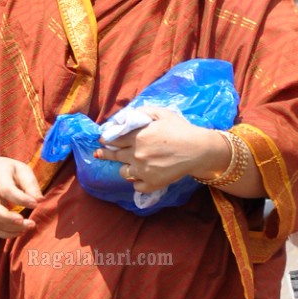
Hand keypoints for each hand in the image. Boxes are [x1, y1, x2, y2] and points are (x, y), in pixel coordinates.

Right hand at [0, 156, 40, 237]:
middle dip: (7, 218)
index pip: (6, 189)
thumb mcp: (21, 170)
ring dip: (10, 228)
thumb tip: (39, 200)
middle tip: (23, 221)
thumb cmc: (9, 172)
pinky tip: (20, 231)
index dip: (21, 199)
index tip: (35, 204)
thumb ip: (30, 184)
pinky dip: (6, 233)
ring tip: (27, 226)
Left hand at [93, 105, 227, 191]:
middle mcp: (136, 155)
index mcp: (138, 137)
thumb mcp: (162, 113)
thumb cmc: (181, 129)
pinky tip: (141, 177)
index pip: (115, 140)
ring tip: (128, 165)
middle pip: (115, 156)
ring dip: (125, 168)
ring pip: (124, 173)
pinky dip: (137, 182)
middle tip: (99, 154)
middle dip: (105, 154)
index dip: (107, 139)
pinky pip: (136, 186)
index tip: (102, 140)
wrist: (198, 150)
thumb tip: (125, 117)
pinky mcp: (151, 183)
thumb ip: (142, 112)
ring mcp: (143, 171)